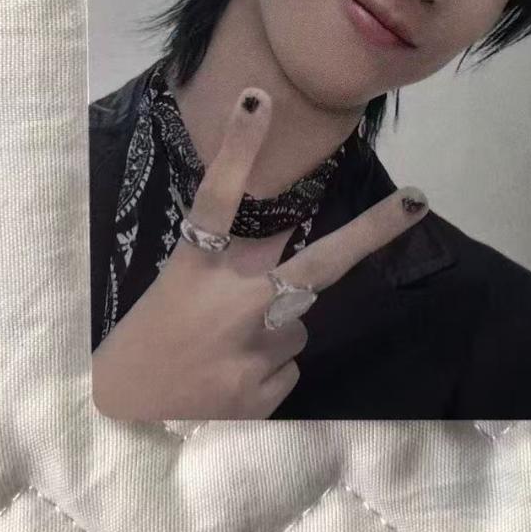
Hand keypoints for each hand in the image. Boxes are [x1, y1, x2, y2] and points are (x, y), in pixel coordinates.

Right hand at [91, 86, 429, 420]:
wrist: (114, 431)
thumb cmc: (140, 352)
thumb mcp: (174, 297)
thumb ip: (229, 271)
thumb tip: (285, 248)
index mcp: (192, 274)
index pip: (217, 201)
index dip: (238, 149)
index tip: (258, 100)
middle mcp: (229, 309)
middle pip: (315, 264)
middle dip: (371, 232)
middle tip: (416, 201)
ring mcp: (252, 355)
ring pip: (296, 324)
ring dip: (272, 330)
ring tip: (220, 355)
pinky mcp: (264, 396)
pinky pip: (287, 366)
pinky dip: (266, 369)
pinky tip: (227, 382)